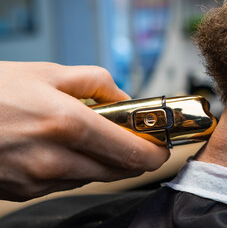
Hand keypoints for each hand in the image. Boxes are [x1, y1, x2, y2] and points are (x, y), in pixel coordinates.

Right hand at [0, 61, 169, 200]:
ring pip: (93, 176)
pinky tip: (66, 149)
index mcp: (68, 124)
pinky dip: (78, 168)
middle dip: (133, 157)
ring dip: (104, 161)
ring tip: (95, 138)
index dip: (154, 152)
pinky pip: (67, 182)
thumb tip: (123, 98)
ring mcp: (40, 180)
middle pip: (118, 170)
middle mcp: (56, 159)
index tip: (162, 147)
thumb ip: (96, 82)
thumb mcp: (48, 72)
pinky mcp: (26, 191)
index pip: (131, 151)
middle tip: (136, 141)